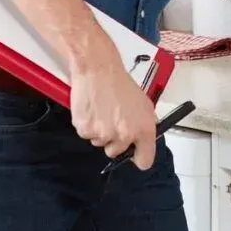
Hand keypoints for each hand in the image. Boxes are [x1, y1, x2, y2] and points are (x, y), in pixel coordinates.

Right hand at [69, 35, 157, 169]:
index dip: (139, 158)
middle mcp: (125, 135)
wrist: (99, 70)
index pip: (145, 160)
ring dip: (100, 131)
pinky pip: (86, 135)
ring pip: (100, 143)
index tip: (135, 155)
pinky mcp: (85, 130)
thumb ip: (144, 125)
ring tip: (102, 110)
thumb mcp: (143, 104)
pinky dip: (88, 125)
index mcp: (144, 129)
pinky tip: (92, 109)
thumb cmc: (122, 85)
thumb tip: (142, 139)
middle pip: (116, 152)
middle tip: (113, 120)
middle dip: (114, 140)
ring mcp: (104, 134)